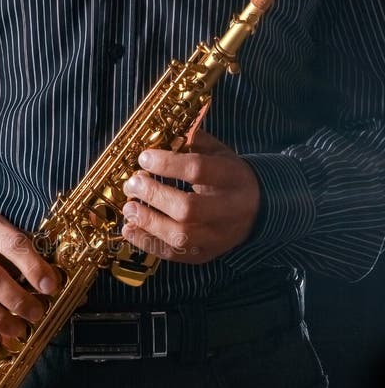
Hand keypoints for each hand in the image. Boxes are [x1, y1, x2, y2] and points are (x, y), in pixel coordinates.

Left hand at [121, 130, 260, 263]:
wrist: (258, 211)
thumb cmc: (230, 178)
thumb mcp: (220, 153)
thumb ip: (194, 142)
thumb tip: (163, 133)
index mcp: (232, 178)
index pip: (198, 170)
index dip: (167, 164)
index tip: (144, 158)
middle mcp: (228, 210)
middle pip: (187, 208)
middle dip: (153, 196)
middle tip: (133, 184)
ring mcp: (217, 236)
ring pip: (180, 236)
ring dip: (148, 222)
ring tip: (129, 208)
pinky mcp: (205, 254)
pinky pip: (174, 254)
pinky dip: (147, 243)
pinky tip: (130, 229)